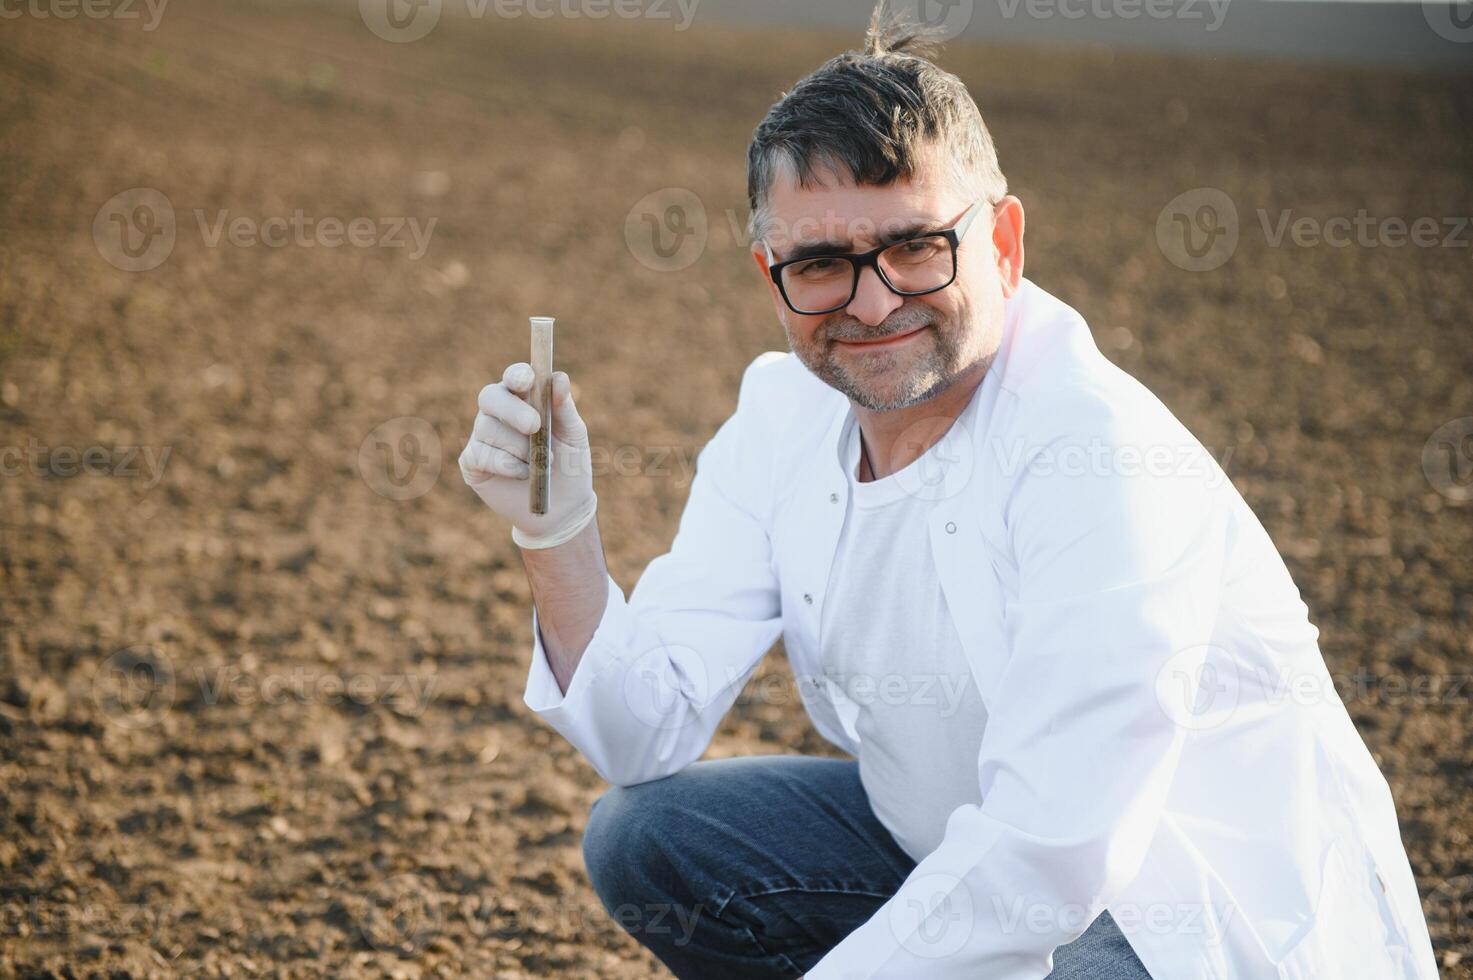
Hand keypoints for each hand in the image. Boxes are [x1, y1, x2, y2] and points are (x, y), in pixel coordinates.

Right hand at [459, 362, 596, 547]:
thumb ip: (564, 407)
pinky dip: (507, 465)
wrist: (562, 507)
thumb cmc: (569, 464)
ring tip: (540, 463)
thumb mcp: (573, 435)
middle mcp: (498, 413)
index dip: (517, 375)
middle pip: (490, 396)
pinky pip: (481, 455)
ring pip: (488, 429)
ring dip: (519, 447)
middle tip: (535, 426)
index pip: (514, 378)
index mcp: (524, 399)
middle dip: (512, 410)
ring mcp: (482, 436)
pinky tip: (523, 475)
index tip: (527, 381)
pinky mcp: (472, 462)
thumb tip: (559, 377)